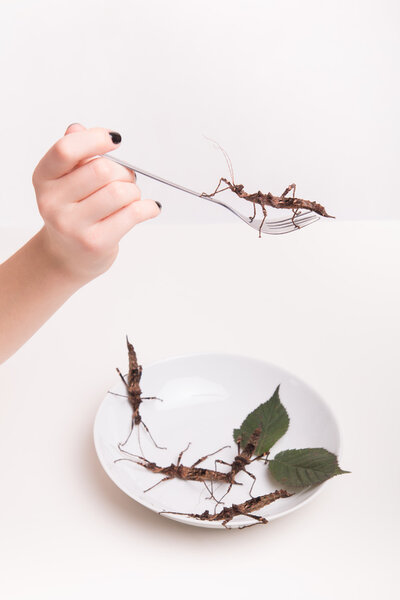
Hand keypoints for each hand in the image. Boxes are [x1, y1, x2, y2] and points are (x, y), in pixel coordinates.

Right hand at [32, 123, 159, 284]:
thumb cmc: (73, 213)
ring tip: (130, 198)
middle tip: (126, 180)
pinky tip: (148, 209)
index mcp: (44, 179)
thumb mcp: (65, 182)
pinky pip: (132, 214)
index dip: (94, 139)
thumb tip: (78, 129)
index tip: (113, 140)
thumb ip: (73, 154)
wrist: (68, 256)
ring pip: (120, 192)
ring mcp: (72, 226)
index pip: (66, 150)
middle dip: (123, 172)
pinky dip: (148, 208)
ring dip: (134, 192)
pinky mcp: (95, 243)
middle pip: (102, 171)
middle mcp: (53, 202)